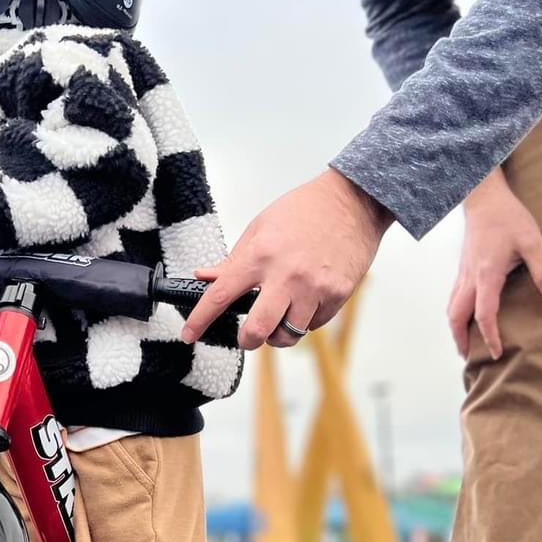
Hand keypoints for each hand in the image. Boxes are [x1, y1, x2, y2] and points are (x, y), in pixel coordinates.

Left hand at [181, 169, 391, 349]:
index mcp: (260, 256)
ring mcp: (314, 287)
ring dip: (278, 334)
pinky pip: (314, 324)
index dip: (200, 320)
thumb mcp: (260, 228)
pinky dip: (305, 321)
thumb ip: (233, 260)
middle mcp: (286, 275)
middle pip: (258, 330)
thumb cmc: (305, 210)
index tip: (188, 335)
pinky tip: (304, 303)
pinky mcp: (338, 294)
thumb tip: (206, 278)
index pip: (220, 296)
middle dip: (247, 341)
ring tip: (278, 319)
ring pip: (289, 334)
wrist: (353, 200)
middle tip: (247, 336)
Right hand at [447, 170, 541, 359]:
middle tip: (469, 356)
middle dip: (461, 338)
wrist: (483, 198)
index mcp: (486, 274)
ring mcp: (462, 273)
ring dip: (455, 327)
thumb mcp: (532, 242)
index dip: (489, 336)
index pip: (484, 314)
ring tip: (464, 342)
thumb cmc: (507, 218)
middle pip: (456, 316)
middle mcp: (469, 277)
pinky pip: (453, 297)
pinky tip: (465, 316)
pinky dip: (456, 313)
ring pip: (451, 307)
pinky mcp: (462, 268)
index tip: (496, 352)